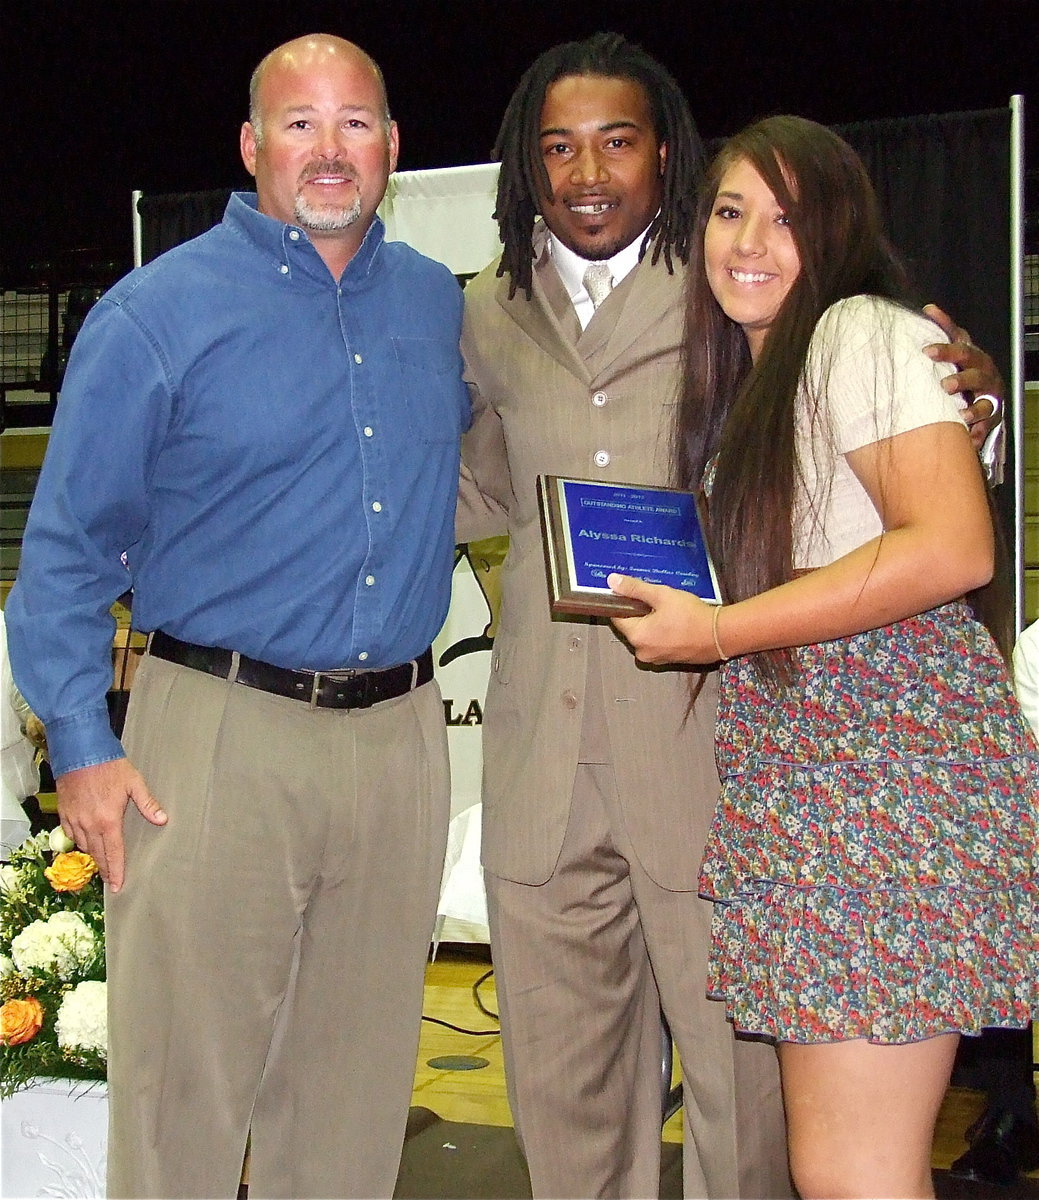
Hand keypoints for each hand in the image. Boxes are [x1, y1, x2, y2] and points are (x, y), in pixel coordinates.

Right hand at [56, 758, 166, 891]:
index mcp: (108, 820)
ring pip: (84, 846)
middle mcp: (89, 824)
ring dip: (93, 855)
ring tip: (102, 863)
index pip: (114, 853)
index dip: (116, 871)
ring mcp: (74, 819)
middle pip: (98, 854)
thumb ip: (148, 804)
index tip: (118, 886)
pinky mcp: (64, 813)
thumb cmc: (110, 766)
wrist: (80, 752)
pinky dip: (79, 841)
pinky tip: (86, 842)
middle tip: (111, 881)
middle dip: (105, 869)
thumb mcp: (134, 783)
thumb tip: (163, 820)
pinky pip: (71, 835)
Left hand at [607, 574, 718, 664]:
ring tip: (670, 612)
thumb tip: (612, 581)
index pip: (617, 617)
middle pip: (631, 627)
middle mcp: (642, 652)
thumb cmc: (691, 615)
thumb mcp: (662, 595)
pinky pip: (658, 643)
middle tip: (659, 601)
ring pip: (645, 635)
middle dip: (640, 613)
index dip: (623, 603)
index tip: (635, 594)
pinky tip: (676, 623)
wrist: (721, 636)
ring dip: (652, 623)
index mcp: (636, 637)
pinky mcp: (668, 660)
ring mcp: (656, 659)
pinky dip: (662, 633)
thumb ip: (635, 588)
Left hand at [923, 304, 1003, 448]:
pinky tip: (969, 436)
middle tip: (944, 385)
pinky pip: (985, 426)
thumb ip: (943, 330)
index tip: (927, 350)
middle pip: (974, 373)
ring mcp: (989, 395)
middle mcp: (983, 373)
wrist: (986, 394)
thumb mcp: (955, 351)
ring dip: (973, 408)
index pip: (960, 345)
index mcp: (972, 356)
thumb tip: (928, 308)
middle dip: (961, 378)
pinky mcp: (991, 416)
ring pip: (984, 401)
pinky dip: (977, 431)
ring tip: (961, 414)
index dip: (946, 347)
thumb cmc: (965, 369)